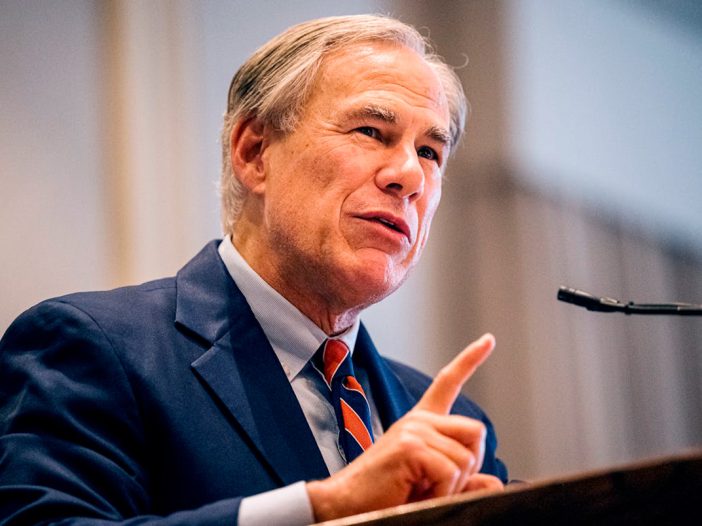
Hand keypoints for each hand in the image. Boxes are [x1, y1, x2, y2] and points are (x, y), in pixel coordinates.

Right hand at [307, 333, 503, 520]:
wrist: (346, 506)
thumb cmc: (385, 497)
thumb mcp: (431, 486)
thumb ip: (463, 481)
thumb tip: (493, 482)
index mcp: (421, 423)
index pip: (448, 383)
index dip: (470, 360)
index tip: (487, 339)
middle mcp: (418, 420)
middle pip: (476, 431)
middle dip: (469, 466)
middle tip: (438, 485)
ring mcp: (414, 430)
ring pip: (467, 458)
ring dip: (451, 487)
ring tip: (419, 491)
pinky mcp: (410, 447)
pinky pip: (450, 472)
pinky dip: (440, 492)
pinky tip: (416, 493)